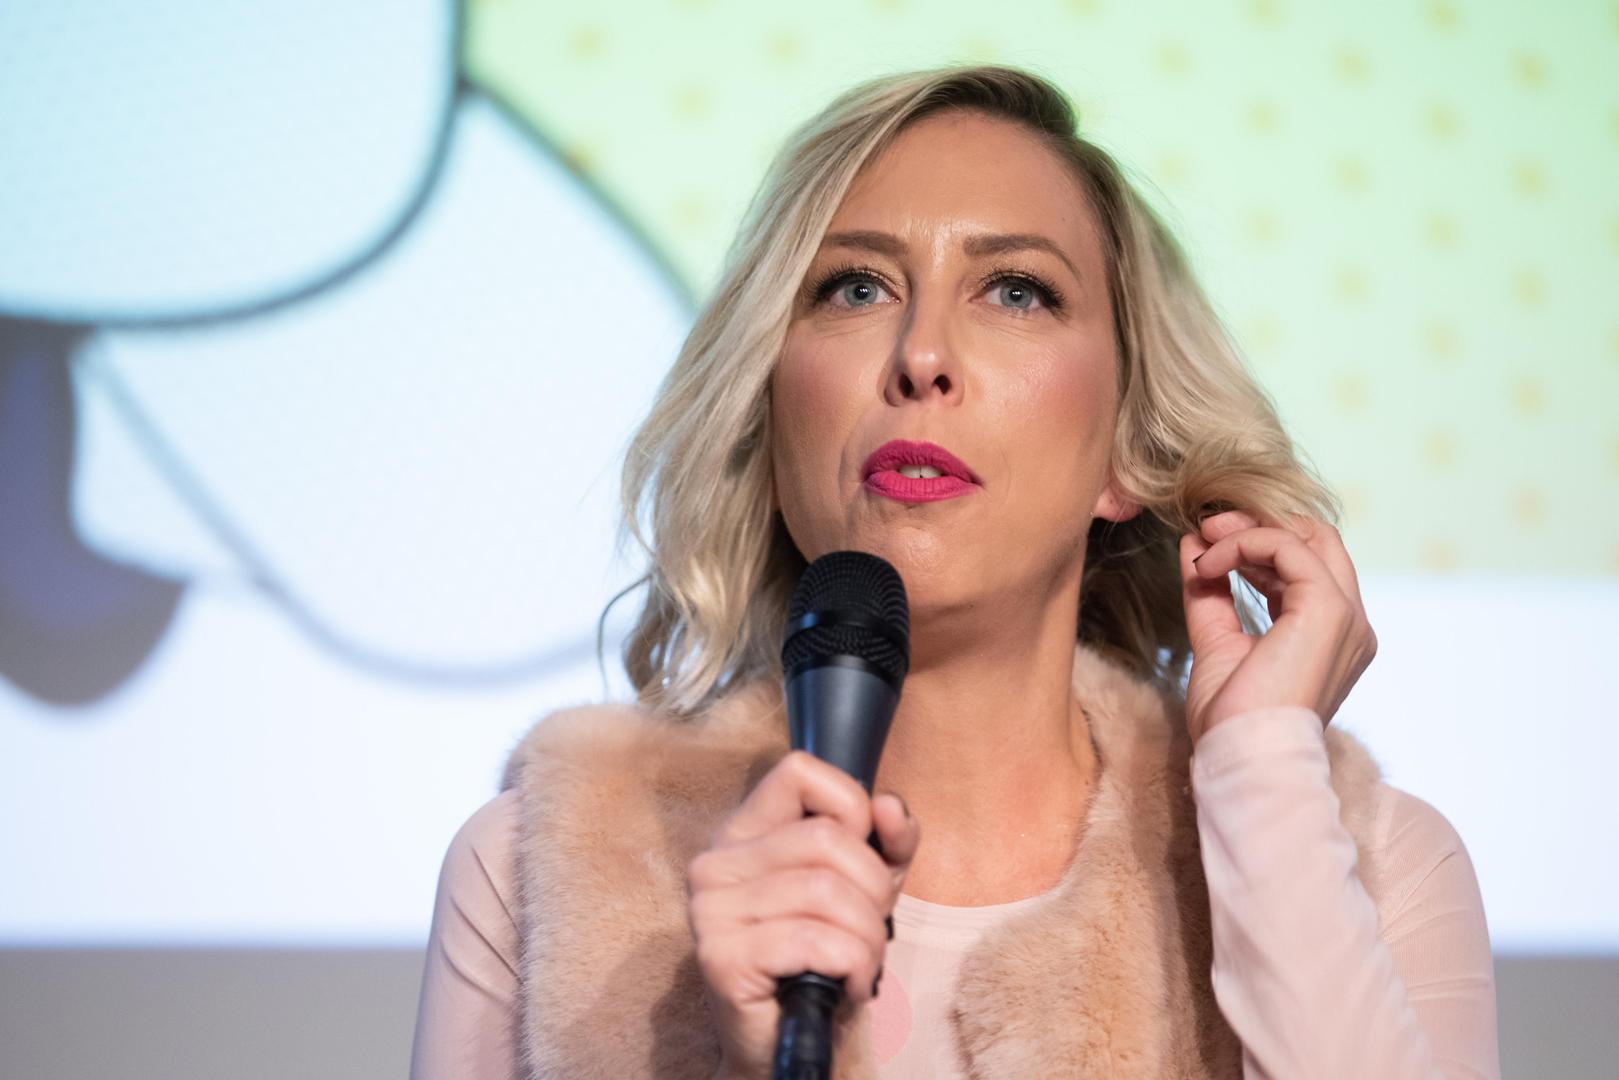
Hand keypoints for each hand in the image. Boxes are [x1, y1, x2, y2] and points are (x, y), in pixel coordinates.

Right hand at [687, 750, 920, 1079]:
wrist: (786, 1046)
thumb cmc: (821, 960)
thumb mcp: (867, 889)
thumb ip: (886, 841)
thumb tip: (889, 807)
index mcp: (744, 833)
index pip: (798, 771)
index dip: (850, 805)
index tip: (861, 852)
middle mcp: (716, 863)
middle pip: (826, 838)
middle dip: (872, 889)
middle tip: (869, 928)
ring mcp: (711, 910)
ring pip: (826, 892)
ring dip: (867, 935)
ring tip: (859, 962)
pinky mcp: (722, 957)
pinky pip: (816, 940)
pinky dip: (854, 964)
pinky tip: (848, 984)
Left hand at [1179, 510, 1376, 744]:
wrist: (1242, 755)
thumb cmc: (1232, 719)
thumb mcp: (1217, 643)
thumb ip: (1211, 595)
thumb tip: (1194, 544)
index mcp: (1331, 636)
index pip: (1307, 566)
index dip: (1257, 545)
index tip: (1208, 546)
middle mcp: (1350, 624)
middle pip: (1317, 540)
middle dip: (1258, 525)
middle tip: (1209, 530)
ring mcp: (1346, 616)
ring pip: (1306, 536)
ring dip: (1247, 530)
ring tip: (1204, 543)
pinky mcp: (1329, 610)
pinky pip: (1287, 546)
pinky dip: (1243, 544)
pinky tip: (1208, 566)